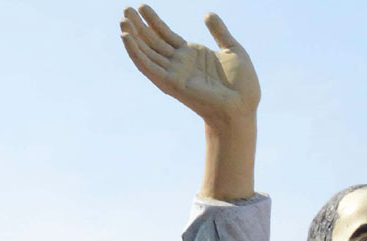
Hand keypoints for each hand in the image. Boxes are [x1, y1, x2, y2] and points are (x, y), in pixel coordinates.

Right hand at [120, 6, 259, 126]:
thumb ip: (219, 31)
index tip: (142, 7)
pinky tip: (127, 37)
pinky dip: (136, 53)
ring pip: (147, 52)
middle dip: (139, 26)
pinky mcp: (171, 83)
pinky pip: (149, 66)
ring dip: (133, 37)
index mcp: (191, 55)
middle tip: (125, 9)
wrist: (244, 104)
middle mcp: (179, 64)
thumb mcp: (232, 48)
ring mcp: (174, 73)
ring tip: (123, 19)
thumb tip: (208, 14)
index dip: (154, 21)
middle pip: (153, 42)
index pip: (166, 35)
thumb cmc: (242, 84)